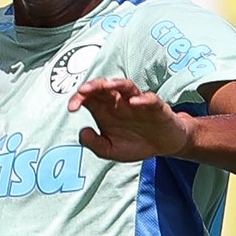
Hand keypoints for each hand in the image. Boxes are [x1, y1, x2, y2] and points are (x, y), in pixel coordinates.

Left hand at [68, 78, 190, 161]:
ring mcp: (137, 102)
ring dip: (115, 84)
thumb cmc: (134, 143)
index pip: (88, 98)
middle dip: (93, 86)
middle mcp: (119, 102)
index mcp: (104, 110)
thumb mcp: (111, 150)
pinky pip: (150, 98)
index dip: (78, 99)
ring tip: (106, 86)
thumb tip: (82, 133)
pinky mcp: (156, 107)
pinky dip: (142, 99)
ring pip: (125, 86)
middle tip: (84, 90)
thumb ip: (95, 144)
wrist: (163, 147)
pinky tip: (134, 102)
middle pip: (103, 87)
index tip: (72, 108)